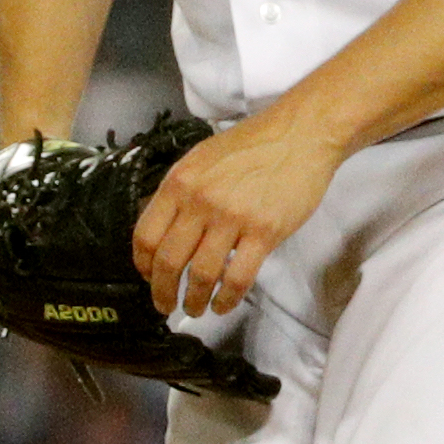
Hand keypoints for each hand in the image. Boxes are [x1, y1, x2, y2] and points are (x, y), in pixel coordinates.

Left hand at [132, 104, 345, 317]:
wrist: (300, 134)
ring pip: (201, 275)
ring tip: (195, 309)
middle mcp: (200, 201)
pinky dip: (226, 299)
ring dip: (193, 301)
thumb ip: (181, 191)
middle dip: (162, 292)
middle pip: (169, 261)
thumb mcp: (202, 158)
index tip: (148, 278)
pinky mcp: (264, 232)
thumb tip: (163, 229)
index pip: (146, 235)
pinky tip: (223, 305)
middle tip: (165, 306)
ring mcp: (232, 218)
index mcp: (180, 182)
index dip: (143, 265)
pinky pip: (237, 278)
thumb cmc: (252, 145)